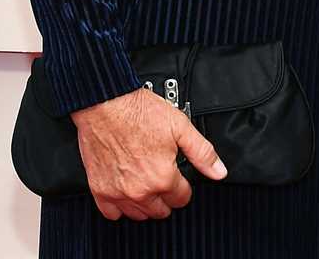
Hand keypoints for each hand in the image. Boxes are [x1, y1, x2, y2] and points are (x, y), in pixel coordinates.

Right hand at [70, 87, 227, 220]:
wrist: (107, 104)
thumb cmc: (139, 112)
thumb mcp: (180, 126)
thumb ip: (202, 152)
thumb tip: (219, 171)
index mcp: (163, 176)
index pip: (181, 198)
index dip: (184, 188)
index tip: (180, 179)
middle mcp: (140, 190)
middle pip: (160, 211)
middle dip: (166, 197)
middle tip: (164, 179)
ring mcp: (118, 193)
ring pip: (138, 214)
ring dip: (145, 204)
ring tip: (147, 185)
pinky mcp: (99, 190)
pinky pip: (111, 213)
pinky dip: (119, 207)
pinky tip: (125, 191)